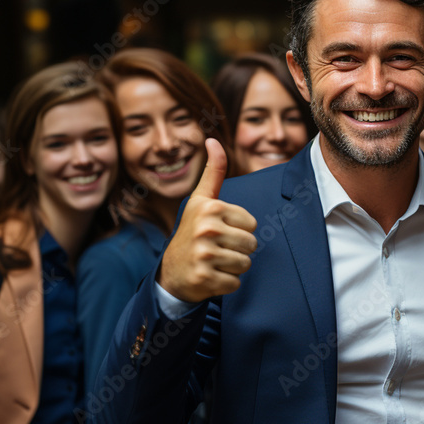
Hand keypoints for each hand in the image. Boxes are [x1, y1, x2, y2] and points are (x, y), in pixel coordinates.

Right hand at [159, 138, 256, 302]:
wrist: (171, 272)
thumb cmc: (192, 231)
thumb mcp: (201, 200)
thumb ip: (213, 171)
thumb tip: (212, 140)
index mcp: (210, 208)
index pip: (252, 223)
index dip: (240, 229)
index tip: (220, 231)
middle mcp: (206, 229)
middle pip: (251, 244)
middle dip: (238, 249)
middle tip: (217, 249)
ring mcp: (204, 255)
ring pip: (245, 264)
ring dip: (233, 267)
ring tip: (214, 262)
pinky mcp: (204, 278)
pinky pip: (235, 283)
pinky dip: (226, 283)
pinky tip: (210, 276)